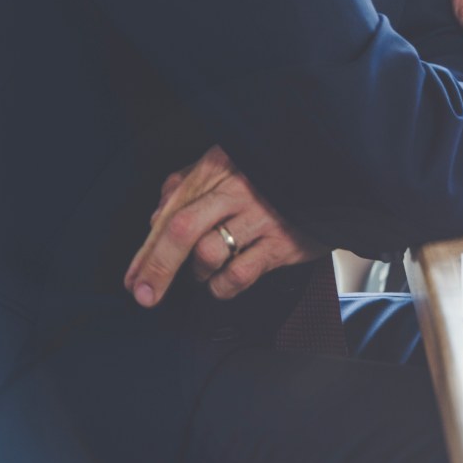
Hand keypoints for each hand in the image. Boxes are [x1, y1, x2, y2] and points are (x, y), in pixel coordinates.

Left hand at [124, 145, 328, 307]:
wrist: (331, 183)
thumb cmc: (271, 177)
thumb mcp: (228, 166)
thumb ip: (188, 185)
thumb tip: (154, 218)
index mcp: (217, 167)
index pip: (170, 210)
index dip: (146, 249)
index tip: (131, 279)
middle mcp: (236, 189)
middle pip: (181, 230)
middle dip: (156, 268)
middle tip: (143, 296)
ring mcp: (261, 217)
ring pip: (208, 254)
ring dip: (198, 272)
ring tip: (206, 270)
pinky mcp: (282, 243)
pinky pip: (239, 275)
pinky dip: (222, 286)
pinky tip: (222, 283)